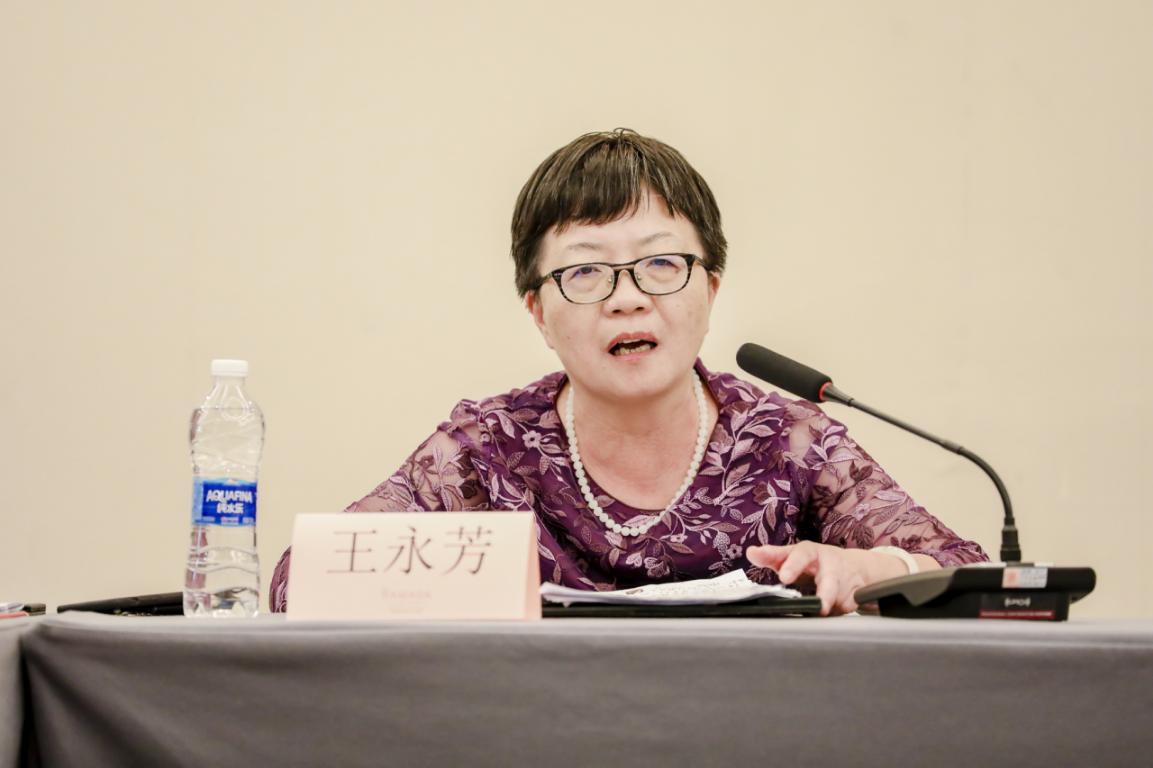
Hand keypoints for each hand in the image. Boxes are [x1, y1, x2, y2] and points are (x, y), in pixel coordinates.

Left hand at [746, 542, 905, 615]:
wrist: (855, 568)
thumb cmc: (816, 563)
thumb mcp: (794, 557)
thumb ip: (772, 556)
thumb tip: (751, 552)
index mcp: (809, 553)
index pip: (799, 554)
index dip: (791, 564)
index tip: (783, 576)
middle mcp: (827, 562)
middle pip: (823, 574)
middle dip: (814, 583)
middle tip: (795, 585)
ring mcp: (843, 578)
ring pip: (836, 590)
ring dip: (828, 598)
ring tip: (822, 608)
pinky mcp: (856, 593)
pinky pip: (847, 605)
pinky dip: (838, 610)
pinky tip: (834, 611)